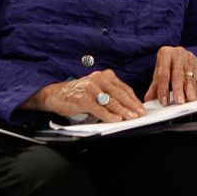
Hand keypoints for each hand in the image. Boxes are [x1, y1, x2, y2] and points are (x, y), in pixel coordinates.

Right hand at [20, 69, 145, 122]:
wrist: (55, 94)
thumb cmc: (77, 93)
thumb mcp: (96, 89)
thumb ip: (109, 94)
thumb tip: (127, 106)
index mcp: (104, 75)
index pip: (124, 88)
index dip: (134, 99)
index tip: (142, 107)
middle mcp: (99, 79)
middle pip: (120, 94)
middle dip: (132, 105)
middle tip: (141, 114)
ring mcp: (91, 88)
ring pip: (112, 101)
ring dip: (124, 111)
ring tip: (132, 118)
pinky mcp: (84, 98)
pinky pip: (100, 109)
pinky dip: (109, 116)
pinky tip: (116, 120)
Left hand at [144, 46, 196, 106]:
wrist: (178, 53)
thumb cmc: (166, 64)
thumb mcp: (158, 72)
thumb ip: (154, 86)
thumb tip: (148, 99)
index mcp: (165, 54)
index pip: (163, 74)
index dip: (163, 89)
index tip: (164, 102)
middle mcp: (178, 53)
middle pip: (178, 75)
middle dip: (178, 90)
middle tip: (179, 102)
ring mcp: (189, 57)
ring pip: (189, 77)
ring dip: (190, 91)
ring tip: (190, 101)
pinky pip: (196, 78)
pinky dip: (194, 89)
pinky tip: (193, 97)